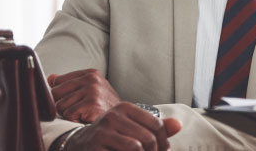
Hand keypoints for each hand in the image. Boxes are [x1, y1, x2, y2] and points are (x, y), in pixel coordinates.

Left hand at [48, 68, 120, 122]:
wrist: (121, 118)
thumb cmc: (102, 104)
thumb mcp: (88, 89)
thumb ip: (69, 83)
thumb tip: (50, 78)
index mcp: (90, 73)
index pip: (57, 81)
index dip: (62, 94)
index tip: (75, 99)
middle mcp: (92, 79)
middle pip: (56, 92)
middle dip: (63, 104)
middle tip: (79, 107)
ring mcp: (93, 90)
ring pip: (60, 105)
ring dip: (69, 113)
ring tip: (84, 112)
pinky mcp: (92, 103)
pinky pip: (68, 114)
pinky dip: (75, 119)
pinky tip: (86, 117)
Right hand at [65, 102, 181, 150]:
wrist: (76, 146)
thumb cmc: (110, 137)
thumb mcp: (131, 128)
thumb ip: (154, 127)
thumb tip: (178, 125)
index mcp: (124, 108)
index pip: (157, 125)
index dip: (164, 142)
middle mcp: (112, 116)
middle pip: (148, 138)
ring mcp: (101, 132)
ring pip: (136, 148)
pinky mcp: (93, 147)